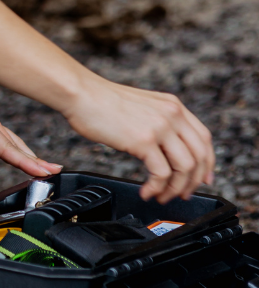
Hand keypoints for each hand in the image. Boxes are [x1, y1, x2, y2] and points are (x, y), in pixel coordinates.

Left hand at [0, 42, 60, 178]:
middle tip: (56, 172)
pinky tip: (15, 152)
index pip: (8, 149)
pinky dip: (12, 146)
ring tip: (44, 166)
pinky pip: (0, 135)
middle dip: (36, 160)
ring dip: (27, 153)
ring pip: (10, 139)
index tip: (45, 174)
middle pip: (16, 144)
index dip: (27, 164)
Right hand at [64, 77, 214, 202]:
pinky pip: (161, 174)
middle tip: (183, 194)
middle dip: (194, 181)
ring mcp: (159, 127)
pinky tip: (146, 191)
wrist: (80, 93)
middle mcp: (171, 114)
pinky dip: (157, 188)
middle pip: (200, 156)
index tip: (202, 178)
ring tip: (161, 195)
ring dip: (175, 188)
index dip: (207, 163)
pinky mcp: (144, 140)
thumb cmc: (100, 100)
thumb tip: (166, 149)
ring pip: (185, 168)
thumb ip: (159, 121)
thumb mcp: (141, 105)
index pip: (204, 138)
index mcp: (172, 105)